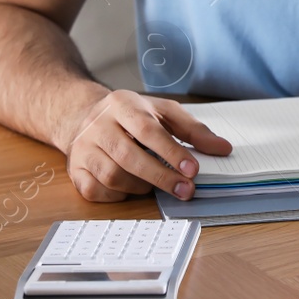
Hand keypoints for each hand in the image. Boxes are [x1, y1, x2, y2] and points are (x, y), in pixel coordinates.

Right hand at [59, 88, 231, 201]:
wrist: (83, 117)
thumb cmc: (132, 117)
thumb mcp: (163, 113)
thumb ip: (194, 130)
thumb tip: (223, 149)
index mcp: (122, 104)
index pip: (148, 130)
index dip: (172, 152)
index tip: (192, 170)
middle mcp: (98, 124)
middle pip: (129, 156)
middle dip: (161, 177)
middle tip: (185, 190)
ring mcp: (83, 148)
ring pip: (113, 176)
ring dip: (140, 186)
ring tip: (155, 184)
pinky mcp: (74, 169)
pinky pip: (97, 190)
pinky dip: (118, 194)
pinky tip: (131, 187)